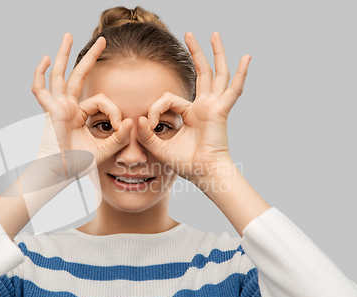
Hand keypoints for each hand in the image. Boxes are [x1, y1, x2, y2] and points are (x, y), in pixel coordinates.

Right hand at [32, 33, 132, 177]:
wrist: (61, 175)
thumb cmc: (78, 164)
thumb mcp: (105, 149)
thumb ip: (120, 137)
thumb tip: (132, 121)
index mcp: (80, 115)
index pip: (102, 101)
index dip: (114, 111)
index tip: (120, 126)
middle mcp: (68, 107)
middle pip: (79, 75)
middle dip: (91, 56)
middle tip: (103, 40)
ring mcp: (57, 107)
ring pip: (60, 75)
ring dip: (65, 54)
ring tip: (70, 35)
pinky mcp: (50, 111)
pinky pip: (40, 90)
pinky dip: (40, 74)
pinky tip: (46, 59)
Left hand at [136, 32, 250, 184]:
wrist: (203, 173)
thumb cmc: (185, 163)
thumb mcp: (159, 148)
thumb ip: (147, 135)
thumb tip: (139, 119)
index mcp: (189, 114)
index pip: (168, 98)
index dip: (155, 108)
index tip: (149, 123)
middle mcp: (203, 106)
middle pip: (201, 73)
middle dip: (195, 53)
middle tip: (189, 34)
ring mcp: (214, 106)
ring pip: (216, 74)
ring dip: (215, 53)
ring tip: (212, 34)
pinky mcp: (221, 110)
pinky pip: (233, 89)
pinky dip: (241, 74)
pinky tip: (247, 56)